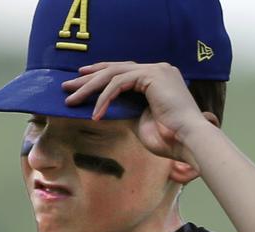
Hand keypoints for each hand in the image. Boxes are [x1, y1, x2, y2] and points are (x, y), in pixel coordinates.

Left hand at [61, 61, 208, 161]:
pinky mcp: (152, 75)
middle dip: (88, 78)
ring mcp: (156, 69)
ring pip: (113, 73)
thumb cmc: (169, 138)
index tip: (81, 82)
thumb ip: (125, 109)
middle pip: (115, 68)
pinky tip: (95, 114)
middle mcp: (158, 69)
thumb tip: (104, 109)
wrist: (188, 140)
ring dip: (89, 87)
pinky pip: (118, 83)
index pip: (123, 71)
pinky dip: (104, 98)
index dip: (100, 75)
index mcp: (158, 78)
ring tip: (71, 100)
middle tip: (67, 86)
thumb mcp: (140, 120)